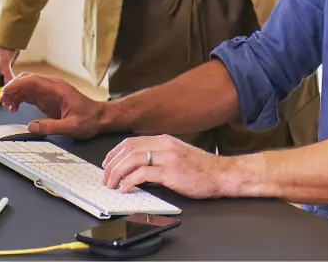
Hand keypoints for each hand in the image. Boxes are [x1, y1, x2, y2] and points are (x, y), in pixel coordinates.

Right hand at [0, 74, 104, 139]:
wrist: (100, 118)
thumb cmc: (90, 119)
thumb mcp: (72, 126)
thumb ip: (52, 126)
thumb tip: (32, 126)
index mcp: (58, 89)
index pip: (33, 81)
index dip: (17, 84)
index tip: (5, 91)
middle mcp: (53, 88)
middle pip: (27, 81)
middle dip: (13, 88)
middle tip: (2, 100)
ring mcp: (49, 93)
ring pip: (26, 87)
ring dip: (14, 94)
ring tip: (7, 106)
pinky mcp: (48, 100)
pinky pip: (30, 95)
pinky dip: (20, 99)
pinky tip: (14, 107)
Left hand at [101, 135, 232, 199]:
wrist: (221, 174)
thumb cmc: (201, 168)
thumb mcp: (177, 154)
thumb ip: (159, 155)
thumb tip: (138, 165)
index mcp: (164, 140)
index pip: (131, 142)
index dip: (114, 153)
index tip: (107, 163)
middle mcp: (163, 145)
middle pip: (128, 150)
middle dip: (111, 164)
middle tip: (106, 177)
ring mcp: (167, 158)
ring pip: (132, 160)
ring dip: (117, 173)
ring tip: (111, 185)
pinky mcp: (170, 172)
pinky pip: (142, 174)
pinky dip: (129, 181)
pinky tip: (125, 189)